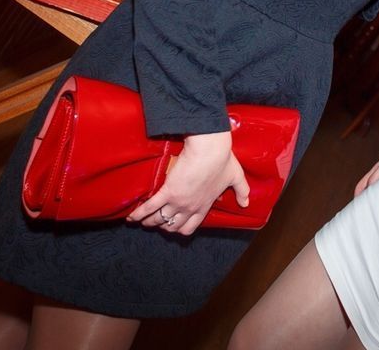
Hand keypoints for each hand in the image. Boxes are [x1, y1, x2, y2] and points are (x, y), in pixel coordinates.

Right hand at [127, 131, 249, 235]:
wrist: (210, 149)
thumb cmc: (223, 160)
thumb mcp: (236, 177)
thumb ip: (242, 191)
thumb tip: (246, 203)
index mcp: (205, 204)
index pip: (192, 225)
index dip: (182, 228)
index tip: (175, 225)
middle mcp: (191, 207)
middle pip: (173, 226)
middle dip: (164, 226)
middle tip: (156, 221)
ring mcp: (179, 201)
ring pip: (160, 219)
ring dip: (150, 221)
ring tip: (141, 220)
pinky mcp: (168, 191)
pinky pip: (151, 207)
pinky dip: (139, 214)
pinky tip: (131, 217)